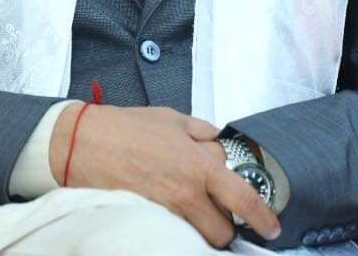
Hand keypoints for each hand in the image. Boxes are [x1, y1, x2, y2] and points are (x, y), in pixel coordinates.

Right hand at [49, 104, 280, 247]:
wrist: (86, 144)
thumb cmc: (128, 128)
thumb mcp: (172, 119)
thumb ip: (202, 132)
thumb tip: (218, 142)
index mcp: (198, 164)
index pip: (242, 198)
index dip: (262, 217)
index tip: (271, 226)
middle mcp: (186, 193)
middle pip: (221, 231)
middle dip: (225, 228)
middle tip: (218, 213)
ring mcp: (166, 213)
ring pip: (198, 238)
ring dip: (201, 231)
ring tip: (192, 213)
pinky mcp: (148, 223)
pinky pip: (173, 235)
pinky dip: (178, 230)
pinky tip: (171, 216)